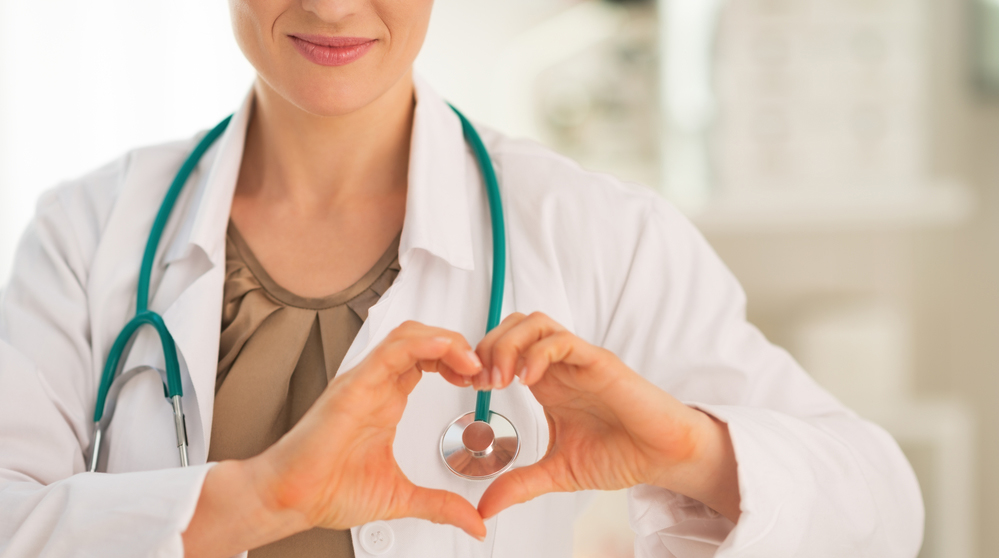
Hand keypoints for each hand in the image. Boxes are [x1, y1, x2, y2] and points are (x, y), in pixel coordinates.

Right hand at [184, 322, 485, 557]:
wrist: (289, 498)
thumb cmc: (326, 490)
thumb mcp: (400, 498)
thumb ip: (440, 505)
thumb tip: (473, 522)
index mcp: (387, 400)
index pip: (429, 360)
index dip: (459, 362)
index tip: (481, 380)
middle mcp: (376, 384)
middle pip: (423, 339)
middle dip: (458, 345)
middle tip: (483, 368)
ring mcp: (365, 381)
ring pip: (410, 336)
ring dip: (446, 341)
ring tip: (471, 360)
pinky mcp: (354, 386)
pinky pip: (391, 351)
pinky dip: (422, 344)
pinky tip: (446, 351)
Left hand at [472, 313, 739, 521]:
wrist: (663, 457)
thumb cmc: (622, 454)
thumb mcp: (558, 472)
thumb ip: (520, 484)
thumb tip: (485, 507)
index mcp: (547, 382)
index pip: (503, 347)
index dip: (480, 361)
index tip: (468, 388)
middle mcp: (560, 365)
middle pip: (513, 326)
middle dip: (487, 347)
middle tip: (481, 382)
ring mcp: (578, 361)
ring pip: (534, 323)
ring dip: (509, 345)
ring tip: (501, 379)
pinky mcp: (599, 363)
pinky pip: (563, 341)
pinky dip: (538, 353)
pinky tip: (528, 380)